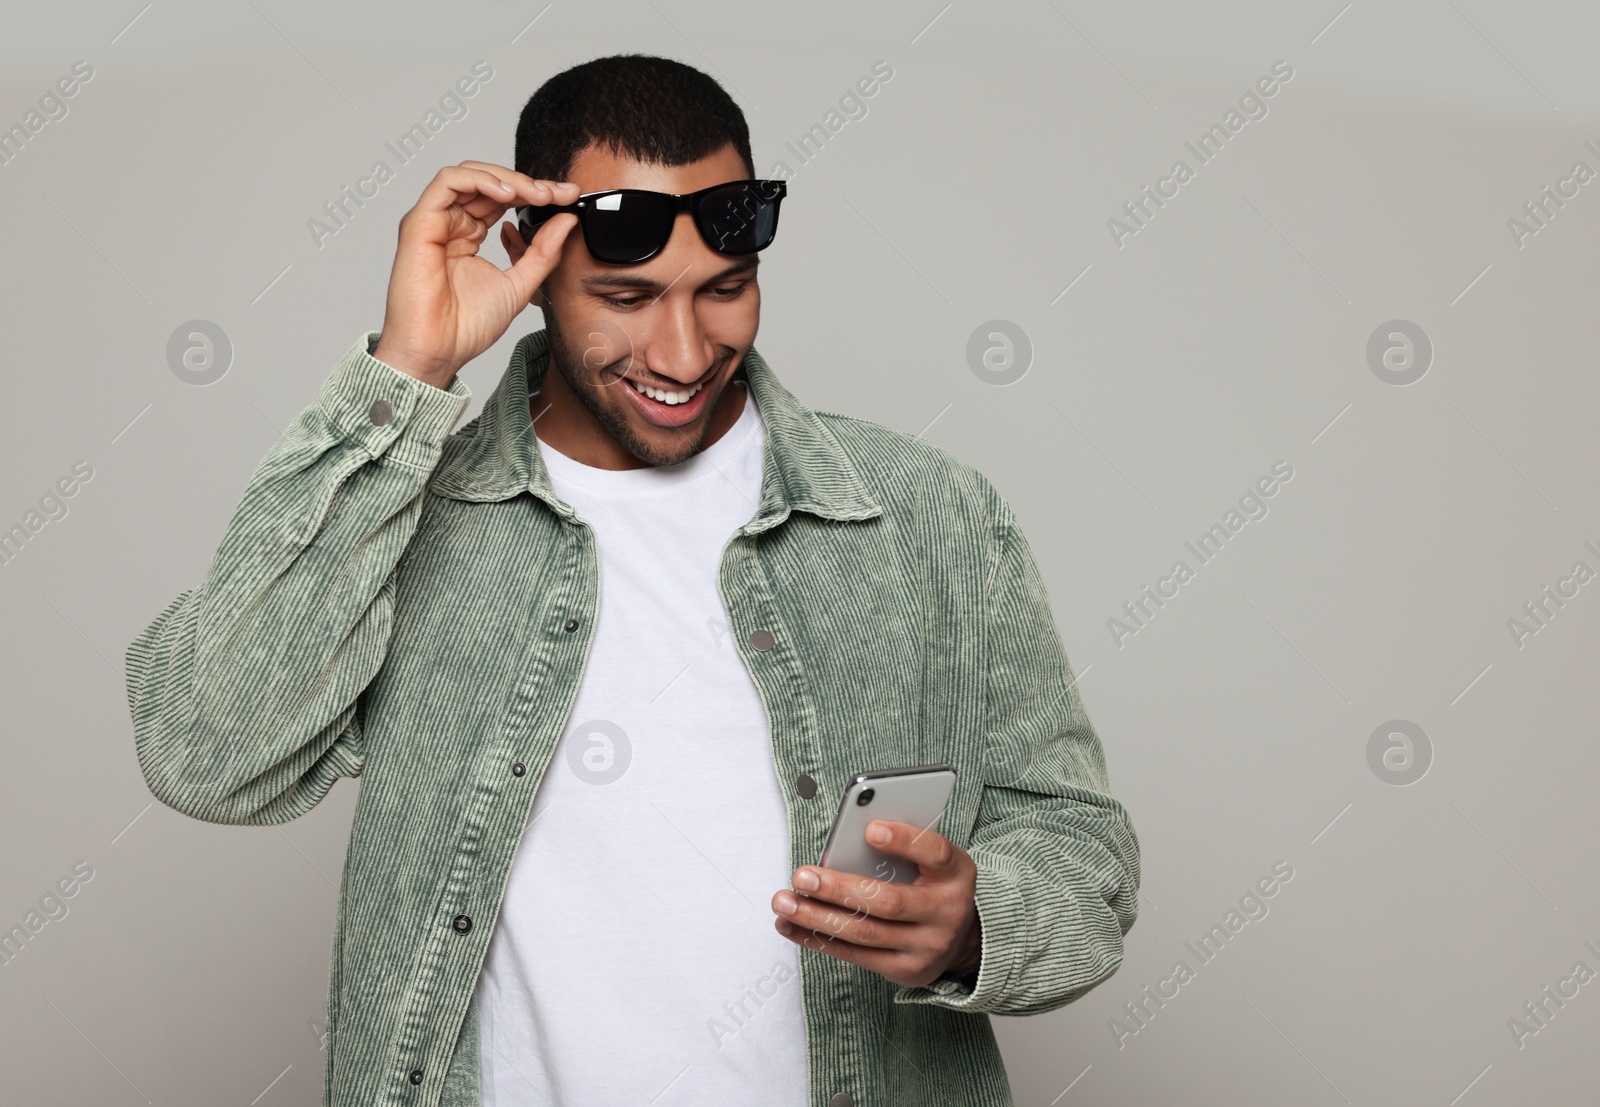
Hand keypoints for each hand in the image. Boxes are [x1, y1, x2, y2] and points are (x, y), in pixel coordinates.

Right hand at [371, 160, 581, 388]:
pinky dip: (480, 180)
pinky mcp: (420, 222)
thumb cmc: (467, 326)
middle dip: (528, 183)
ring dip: (507, 179)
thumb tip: (567, 221)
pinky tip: (507, 195)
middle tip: (558, 193)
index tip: (569, 197)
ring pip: (470, 175)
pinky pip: (448, 182)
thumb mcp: (520, 284)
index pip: (503, 199)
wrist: (439, 350)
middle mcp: (451, 223)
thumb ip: (543, 252)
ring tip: (536, 194)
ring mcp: (435, 220)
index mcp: (470, 234)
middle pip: (489, 182)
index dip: (536, 193)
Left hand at [771, 819, 981, 988]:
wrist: (960, 938)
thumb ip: (899, 849)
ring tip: (784, 902)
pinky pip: (855, 956)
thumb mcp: (930, 861)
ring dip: (816, 917)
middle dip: (839, 889)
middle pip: (889, 902)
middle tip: (802, 876)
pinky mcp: (906, 971)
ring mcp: (927, 947)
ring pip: (864, 933)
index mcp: (956, 873)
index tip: (869, 829)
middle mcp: (947, 913)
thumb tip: (843, 843)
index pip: (935, 853)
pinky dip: (818, 940)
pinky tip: (792, 925)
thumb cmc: (932, 884)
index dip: (904, 841)